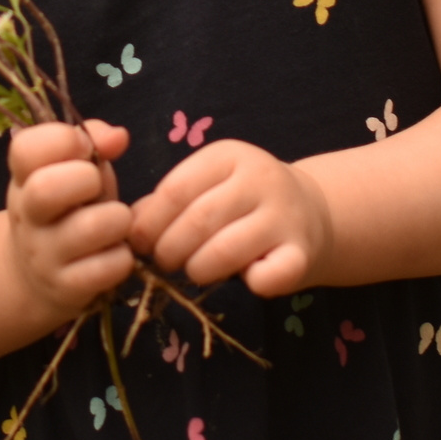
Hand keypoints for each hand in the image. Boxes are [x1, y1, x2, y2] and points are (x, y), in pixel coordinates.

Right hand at [5, 121, 134, 319]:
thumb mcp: (74, 169)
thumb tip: (118, 137)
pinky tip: (114, 254)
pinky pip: (108, 266)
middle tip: (98, 189)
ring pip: (90, 228)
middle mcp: (26, 216)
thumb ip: (94, 141)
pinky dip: (123, 257)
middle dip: (89, 179)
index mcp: (24, 178)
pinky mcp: (65, 287)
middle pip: (45, 189)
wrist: (36, 276)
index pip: (25, 148)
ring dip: (117, 219)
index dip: (63, 140)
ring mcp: (43, 255)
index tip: (84, 149)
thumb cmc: (67, 209)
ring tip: (116, 223)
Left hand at [127, 139, 334, 296]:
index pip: (175, 190)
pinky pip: (267, 277)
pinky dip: (250, 284)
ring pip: (224, 251)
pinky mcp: (302, 253)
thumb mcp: (207, 186)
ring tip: (194, 270)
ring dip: (197, 269)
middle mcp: (261, 179)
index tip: (138, 244)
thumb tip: (128, 224)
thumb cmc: (242, 201)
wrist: (312, 210)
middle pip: (197, 220)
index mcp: (230, 155)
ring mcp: (285, 216)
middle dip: (168, 250)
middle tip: (162, 263)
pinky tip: (246, 278)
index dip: (148, 223)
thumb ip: (167, 201)